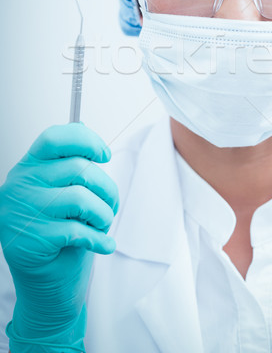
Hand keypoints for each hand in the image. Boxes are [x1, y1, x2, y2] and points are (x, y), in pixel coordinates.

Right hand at [0, 122, 118, 351]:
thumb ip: (68, 162)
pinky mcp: (34, 239)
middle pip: (78, 168)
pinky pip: (79, 230)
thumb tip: (84, 128)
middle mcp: (21, 185)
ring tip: (103, 223)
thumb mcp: (58, 191)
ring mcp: (24, 212)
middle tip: (110, 204)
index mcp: (28, 167)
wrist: (45, 283)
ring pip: (81, 197)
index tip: (105, 155)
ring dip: (103, 213)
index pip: (55, 138)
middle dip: (106, 187)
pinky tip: (104, 244)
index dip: (86, 141)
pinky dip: (99, 238)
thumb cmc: (57, 231)